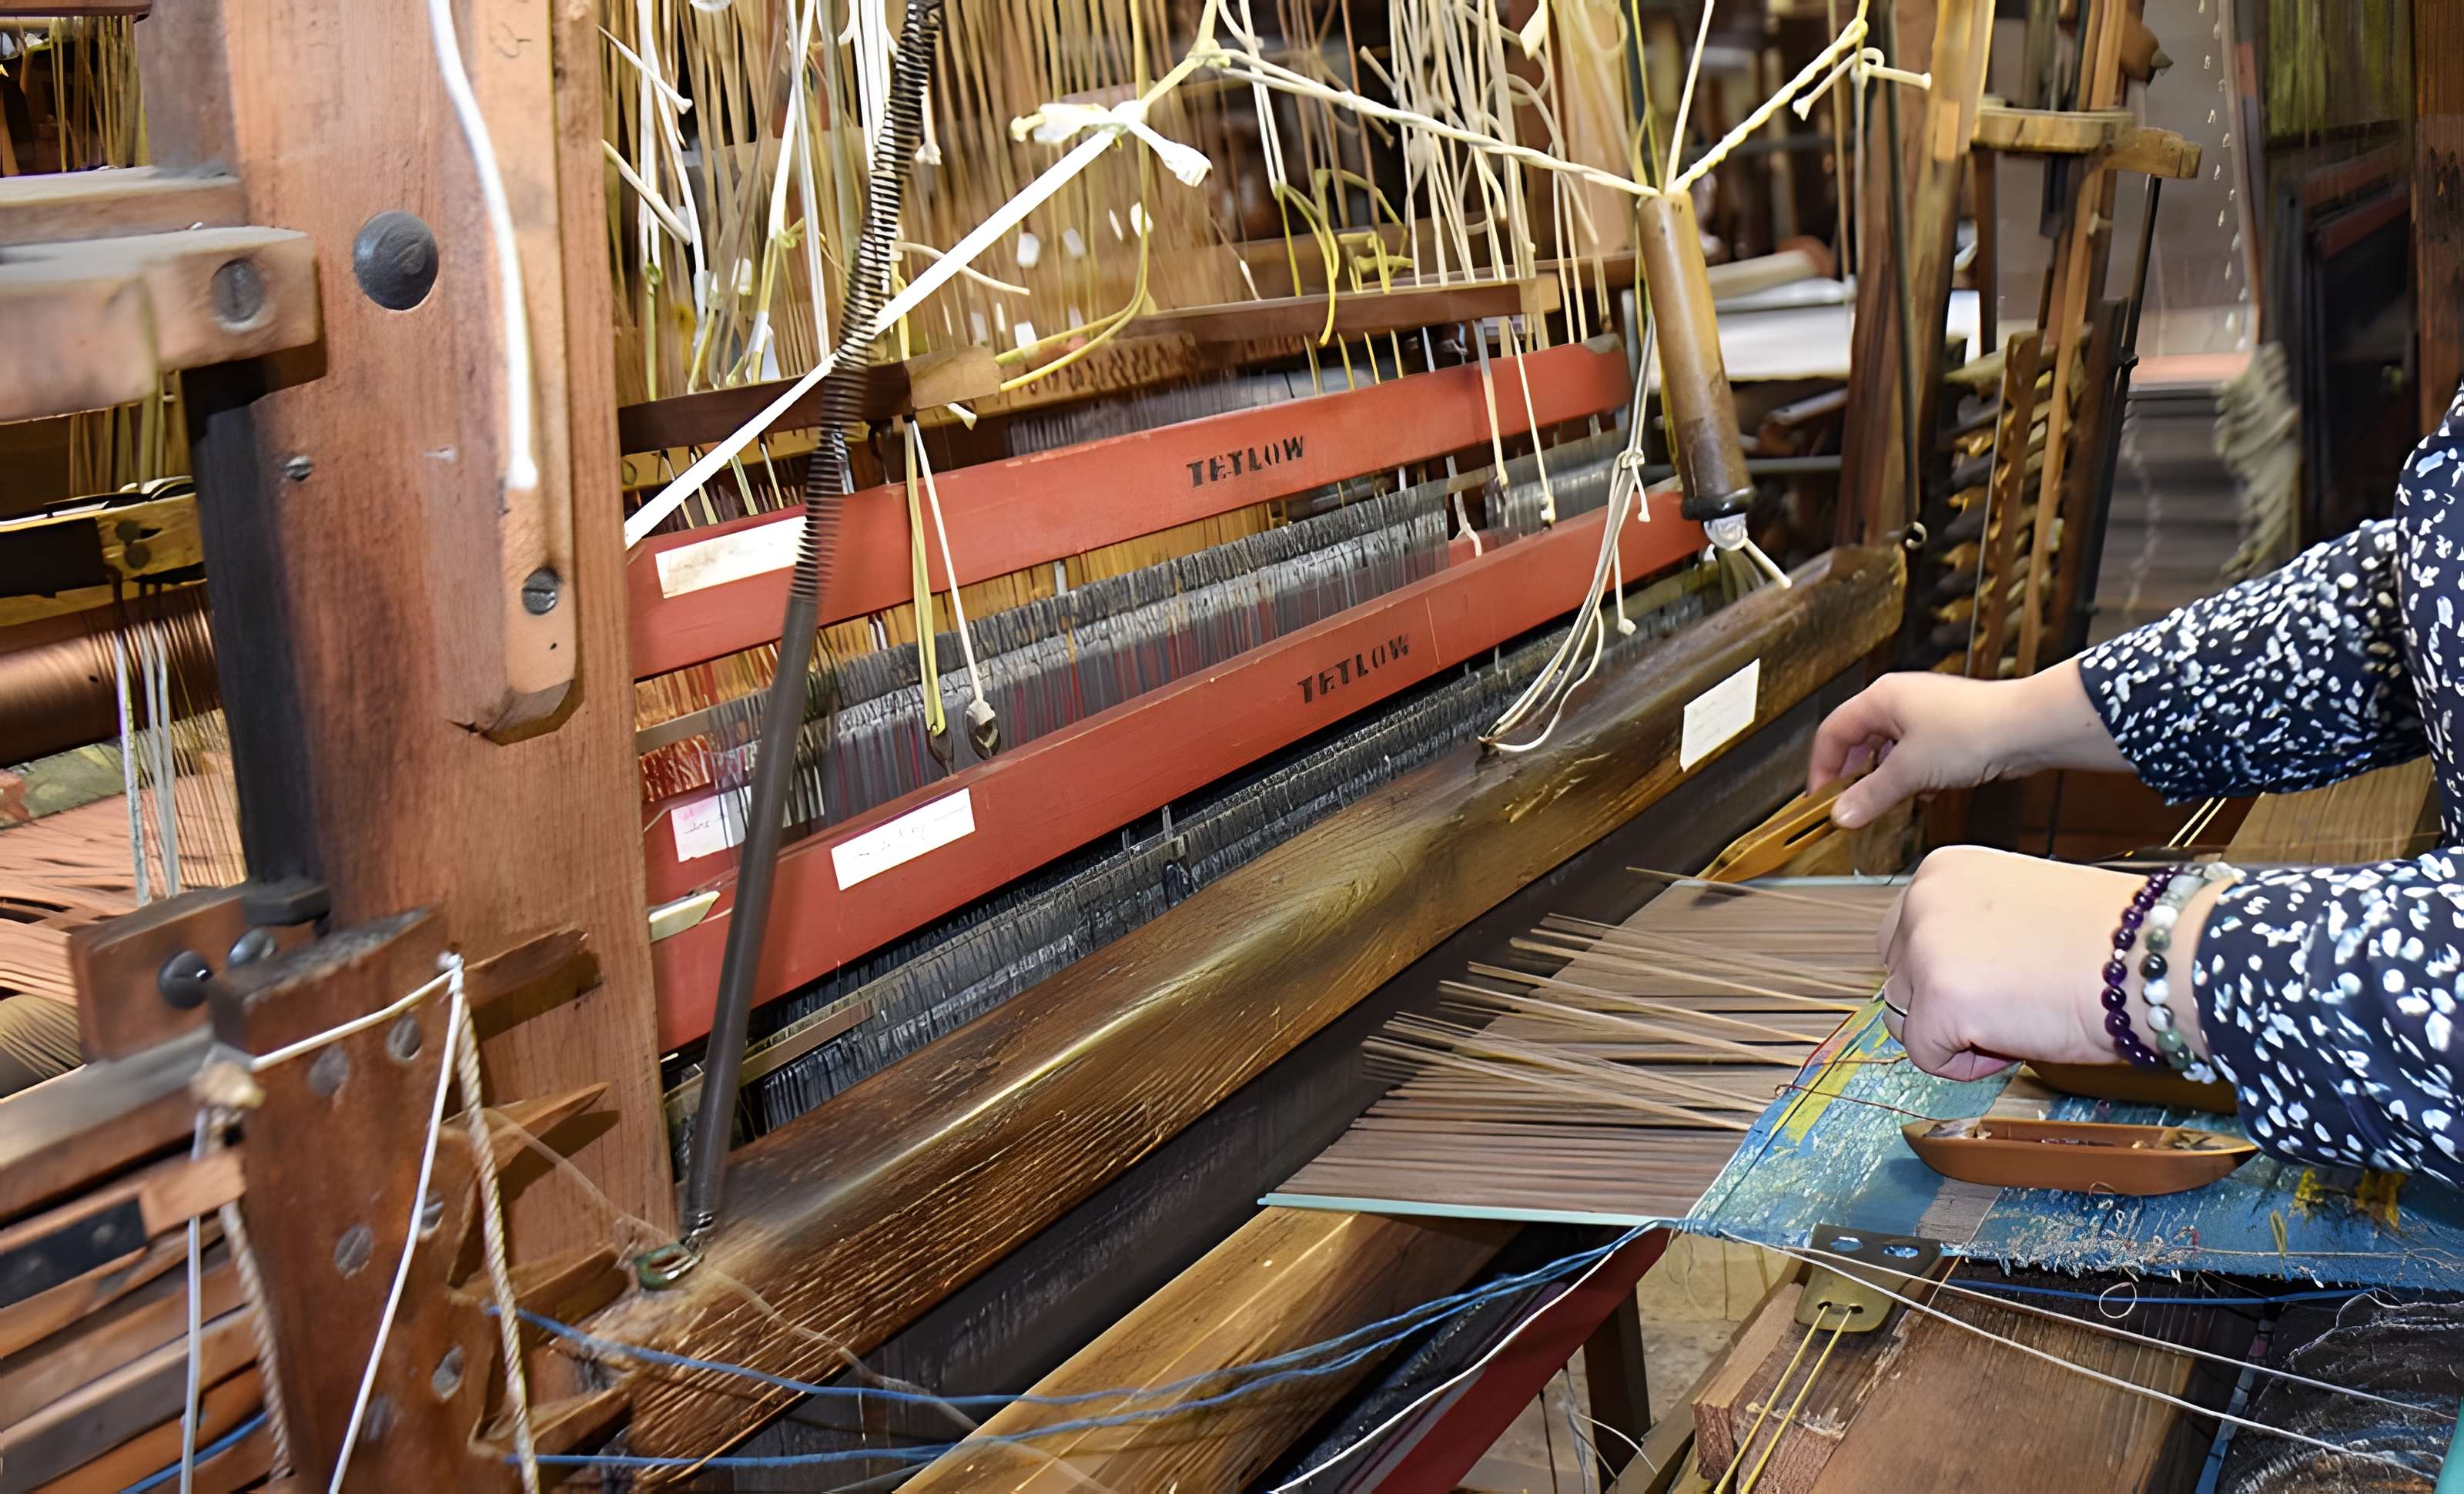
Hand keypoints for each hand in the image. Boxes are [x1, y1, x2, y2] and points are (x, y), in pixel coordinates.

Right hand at [1809, 662, 2129, 828]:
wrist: (2027, 728)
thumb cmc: (1973, 729)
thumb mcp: (1908, 771)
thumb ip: (1870, 795)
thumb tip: (1843, 814)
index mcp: (1880, 697)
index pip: (1832, 732)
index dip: (1821, 768)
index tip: (1821, 799)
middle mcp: (1900, 700)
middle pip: (1858, 740)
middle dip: (1853, 775)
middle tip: (1850, 804)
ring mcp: (1925, 713)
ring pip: (1888, 750)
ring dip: (1885, 779)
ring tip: (1889, 801)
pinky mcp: (1948, 730)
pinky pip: (1915, 755)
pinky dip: (1912, 776)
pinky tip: (1924, 793)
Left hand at [1877, 846, 2208, 1081]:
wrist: (2147, 958)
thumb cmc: (2105, 937)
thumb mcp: (2018, 908)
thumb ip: (1971, 929)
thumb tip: (1949, 971)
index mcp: (1944, 870)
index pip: (1904, 934)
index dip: (1947, 969)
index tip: (1995, 977)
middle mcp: (1924, 900)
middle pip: (1898, 974)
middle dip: (1939, 1000)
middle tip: (2005, 1005)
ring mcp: (1926, 949)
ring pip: (1904, 1016)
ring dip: (1951, 1032)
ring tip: (2015, 1020)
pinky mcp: (1938, 1000)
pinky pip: (1925, 1054)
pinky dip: (1964, 1064)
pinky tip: (2013, 1042)